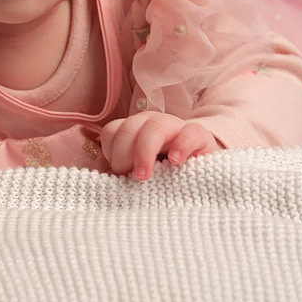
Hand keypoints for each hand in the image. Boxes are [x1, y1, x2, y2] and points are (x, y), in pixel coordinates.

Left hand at [100, 112, 219, 180]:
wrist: (201, 175)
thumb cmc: (162, 175)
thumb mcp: (137, 174)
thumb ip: (118, 173)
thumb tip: (100, 176)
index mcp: (133, 130)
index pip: (113, 131)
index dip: (111, 152)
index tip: (118, 174)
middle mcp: (152, 123)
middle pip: (129, 127)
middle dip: (123, 154)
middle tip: (131, 178)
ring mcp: (176, 127)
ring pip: (155, 125)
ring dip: (145, 151)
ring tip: (144, 176)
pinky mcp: (200, 136)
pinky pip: (190, 131)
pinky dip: (181, 144)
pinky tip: (175, 161)